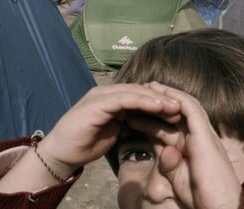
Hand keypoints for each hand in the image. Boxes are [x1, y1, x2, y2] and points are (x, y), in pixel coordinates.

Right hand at [0, 84, 180, 192]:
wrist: (60, 153)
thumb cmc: (85, 144)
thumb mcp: (114, 132)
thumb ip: (128, 122)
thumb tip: (149, 123)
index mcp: (112, 99)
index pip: (140, 95)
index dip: (160, 101)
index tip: (180, 110)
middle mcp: (107, 93)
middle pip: (140, 90)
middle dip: (162, 97)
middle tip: (183, 105)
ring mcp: (100, 95)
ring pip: (134, 91)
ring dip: (156, 98)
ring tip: (174, 105)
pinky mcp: (96, 102)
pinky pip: (123, 98)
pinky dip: (142, 101)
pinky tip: (157, 106)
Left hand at [129, 82, 242, 208]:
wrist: (221, 206)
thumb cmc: (202, 196)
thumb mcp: (178, 177)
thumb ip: (168, 162)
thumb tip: (163, 150)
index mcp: (192, 146)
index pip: (171, 125)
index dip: (154, 117)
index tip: (136, 111)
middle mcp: (200, 136)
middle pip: (178, 111)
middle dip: (159, 100)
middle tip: (140, 90)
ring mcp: (204, 133)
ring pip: (185, 105)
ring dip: (166, 94)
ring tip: (148, 86)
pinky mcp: (204, 135)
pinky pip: (190, 109)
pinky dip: (176, 98)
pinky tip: (161, 92)